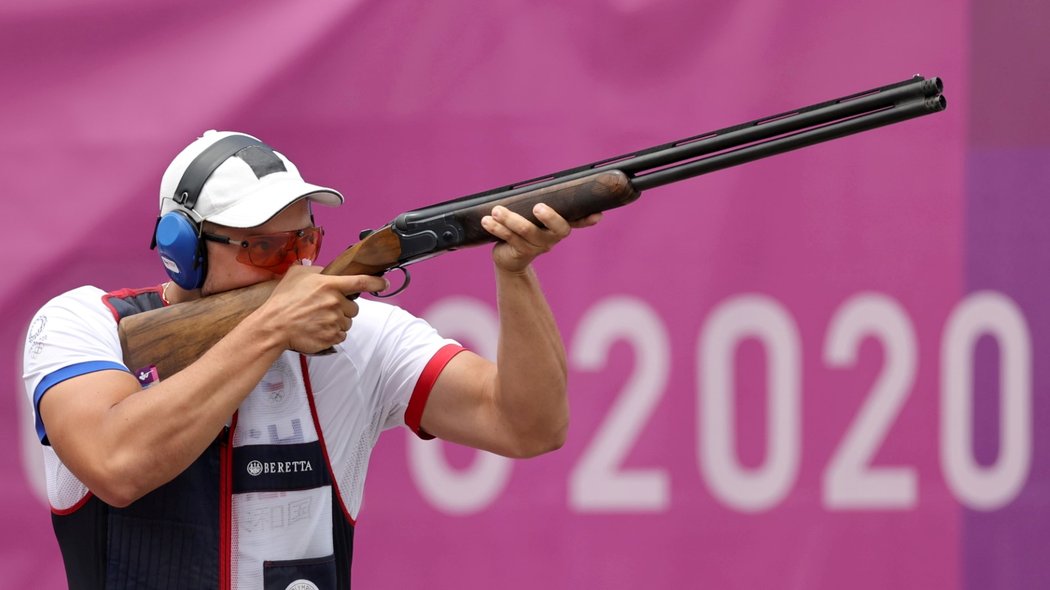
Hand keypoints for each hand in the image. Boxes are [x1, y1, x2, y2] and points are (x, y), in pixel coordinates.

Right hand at [259, 265, 387, 353]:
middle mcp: (335, 303)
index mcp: (330, 285)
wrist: (273, 326)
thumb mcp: (297, 275)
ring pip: (348, 322)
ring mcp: (334, 321)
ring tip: (319, 320)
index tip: (384, 283)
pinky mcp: (331, 337)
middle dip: (344, 308)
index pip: (361, 282)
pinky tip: (319, 330)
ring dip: (338, 322)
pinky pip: (341, 336)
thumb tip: (325, 271)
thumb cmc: (282, 300)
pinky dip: (333, 334)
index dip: (376, 282)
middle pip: (354, 307)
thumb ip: (315, 270)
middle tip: (326, 309)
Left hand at [481, 203, 600, 273]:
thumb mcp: (536, 217)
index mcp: (559, 227)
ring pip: (525, 232)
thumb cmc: (525, 229)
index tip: (597, 215)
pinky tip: (487, 221)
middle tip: (538, 207)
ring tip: (496, 210)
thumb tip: (548, 185)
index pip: (577, 222)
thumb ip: (544, 203)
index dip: (587, 219)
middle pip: (556, 229)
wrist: (510, 259)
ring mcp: (536, 247)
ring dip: (510, 219)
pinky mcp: (519, 252)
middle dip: (549, 217)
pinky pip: (508, 238)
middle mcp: (551, 238)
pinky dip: (496, 228)